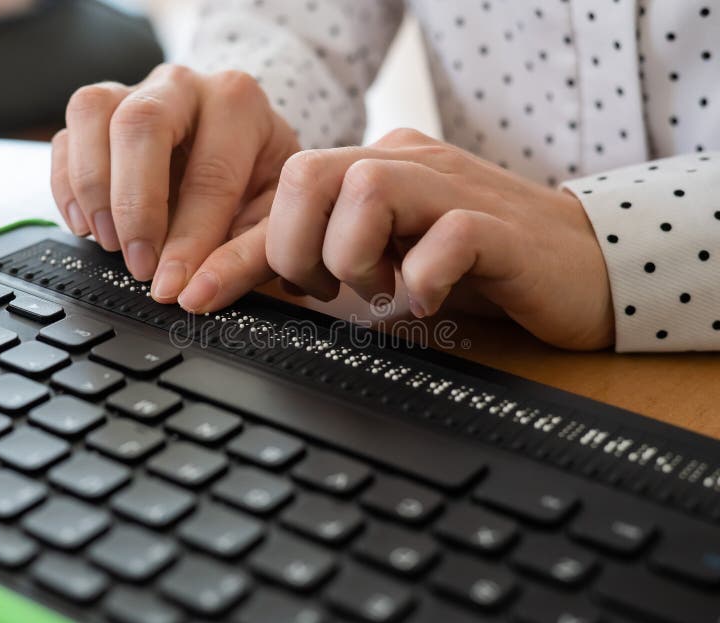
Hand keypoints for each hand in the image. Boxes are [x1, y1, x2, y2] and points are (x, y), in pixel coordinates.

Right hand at [50, 64, 299, 303]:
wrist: (248, 153)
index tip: (172, 285)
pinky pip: (67, 135)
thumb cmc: (261, 185)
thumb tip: (196, 294)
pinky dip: (67, 185)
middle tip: (139, 264)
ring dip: (93, 187)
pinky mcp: (101, 113)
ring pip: (92, 112)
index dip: (187, 238)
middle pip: (141, 123)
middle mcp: (185, 86)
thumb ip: (243, 260)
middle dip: (134, 206)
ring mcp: (136, 90)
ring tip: (110, 243)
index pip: (209, 174)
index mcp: (240, 105)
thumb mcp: (273, 225)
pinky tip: (87, 226)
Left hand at [264, 128, 613, 349]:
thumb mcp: (392, 261)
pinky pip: (446, 236)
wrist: (583, 264)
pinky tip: (428, 297)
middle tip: (325, 288)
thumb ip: (334, 260)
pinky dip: (422, 278)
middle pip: (309, 172)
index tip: (197, 296)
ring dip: (353, 258)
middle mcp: (409, 165)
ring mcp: (454, 190)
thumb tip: (258, 284)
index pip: (286, 191)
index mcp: (377, 169)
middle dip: (295, 246)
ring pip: (365, 190)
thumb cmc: (479, 266)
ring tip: (382, 289)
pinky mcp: (499, 228)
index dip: (233, 249)